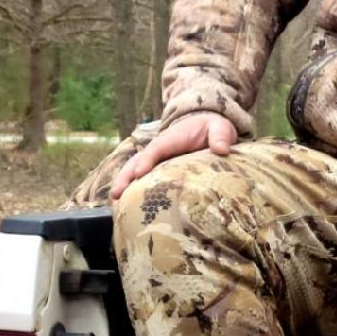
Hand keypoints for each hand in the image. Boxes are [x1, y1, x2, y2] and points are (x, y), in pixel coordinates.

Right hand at [111, 111, 238, 198]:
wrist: (207, 126)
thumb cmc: (212, 128)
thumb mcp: (220, 127)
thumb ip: (220, 136)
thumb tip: (221, 149)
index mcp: (172, 139)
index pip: (156, 149)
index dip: (146, 161)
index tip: (139, 174)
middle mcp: (159, 150)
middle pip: (137, 162)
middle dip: (125, 177)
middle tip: (116, 194)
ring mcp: (156, 161)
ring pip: (134, 172)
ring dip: (123, 187)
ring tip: (115, 205)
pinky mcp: (158, 171)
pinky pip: (142, 180)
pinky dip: (132, 192)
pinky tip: (126, 209)